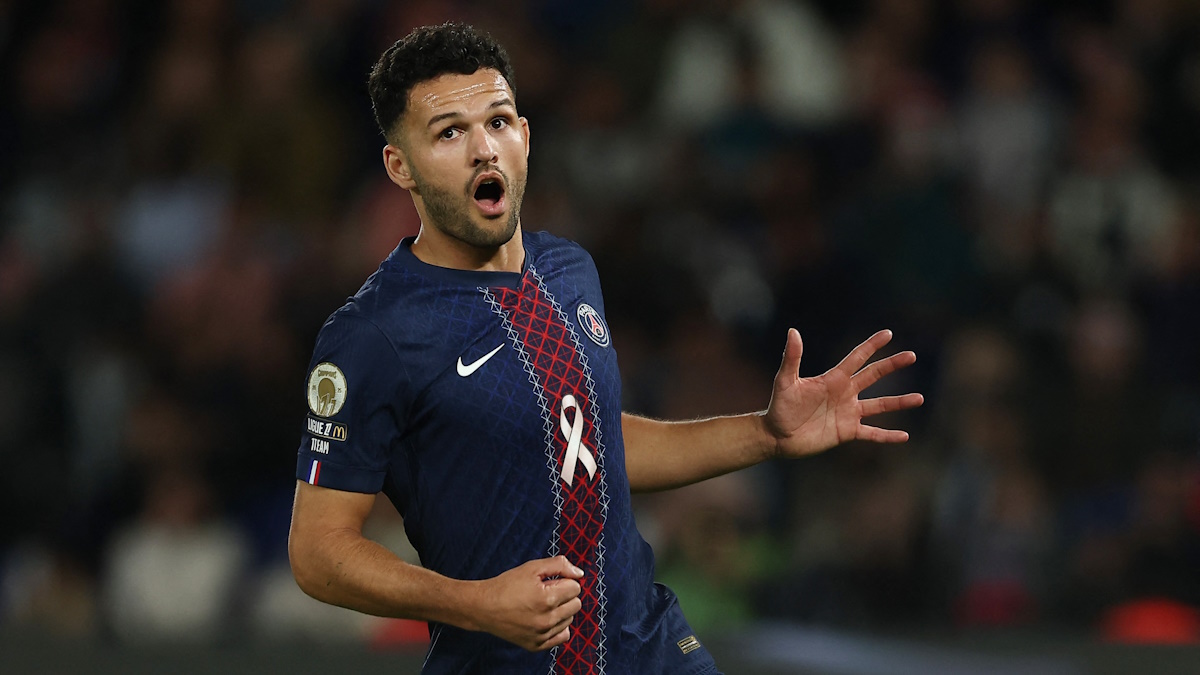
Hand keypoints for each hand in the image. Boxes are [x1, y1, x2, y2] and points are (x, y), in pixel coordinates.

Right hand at [473, 555, 583, 651]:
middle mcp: (546, 619)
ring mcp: (542, 634)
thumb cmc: (507, 585)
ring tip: (542, 605)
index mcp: (547, 598)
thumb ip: (559, 565)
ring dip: (561, 610)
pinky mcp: (537, 645)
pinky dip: (557, 627)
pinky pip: (562, 636)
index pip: (575, 587)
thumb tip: (579, 574)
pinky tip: (544, 618)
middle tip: (547, 592)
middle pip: (576, 604)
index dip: (564, 581)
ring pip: (570, 619)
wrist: (484, 607)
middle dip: (565, 595)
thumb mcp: (532, 567)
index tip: (551, 581)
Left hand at [764, 329, 922, 458]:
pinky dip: (887, 435)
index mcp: (833, 379)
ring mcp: (848, 413)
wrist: (776, 436)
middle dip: (892, 365)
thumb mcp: (785, 381)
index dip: (871, 346)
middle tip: (911, 355)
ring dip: (899, 402)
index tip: (888, 333)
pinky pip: (872, 433)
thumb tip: (793, 331)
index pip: (856, 358)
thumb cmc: (779, 407)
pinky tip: (905, 436)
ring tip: (920, 398)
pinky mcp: (847, 432)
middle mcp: (845, 393)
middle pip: (873, 375)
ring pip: (879, 405)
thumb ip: (792, 358)